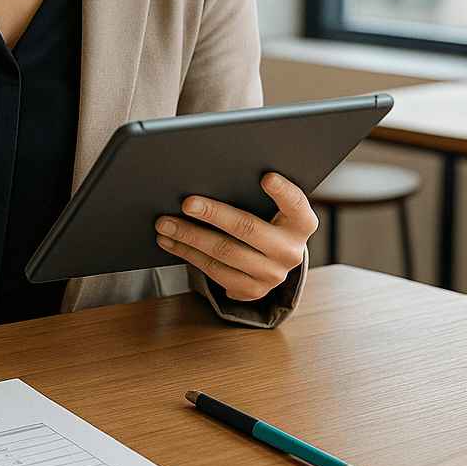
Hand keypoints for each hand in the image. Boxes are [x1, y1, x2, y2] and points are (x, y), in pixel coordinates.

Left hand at [154, 172, 316, 301]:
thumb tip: (209, 174)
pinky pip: (214, 271)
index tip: (266, 177)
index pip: (296, 204)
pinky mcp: (252, 290)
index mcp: (301, 223)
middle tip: (186, 203)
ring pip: (225, 253)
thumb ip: (251, 192)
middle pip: (248, 228)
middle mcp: (291, 251)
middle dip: (213, 214)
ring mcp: (272, 275)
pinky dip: (188, 254)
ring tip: (165, 224)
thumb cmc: (263, 219)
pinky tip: (170, 242)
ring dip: (190, 236)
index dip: (283, 192)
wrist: (269, 259)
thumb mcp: (269, 207)